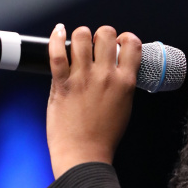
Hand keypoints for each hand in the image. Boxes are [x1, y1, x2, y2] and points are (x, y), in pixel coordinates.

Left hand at [47, 23, 142, 177]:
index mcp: (125, 82)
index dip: (125, 38)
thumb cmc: (103, 137)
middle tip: (95, 45)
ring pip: (81, 37)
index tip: (119, 43)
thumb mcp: (124, 107)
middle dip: (101, 35)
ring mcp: (83, 79)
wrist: (84, 155)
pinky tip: (58, 31)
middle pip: (106, 34)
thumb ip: (121, 85)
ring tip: (77, 42)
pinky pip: (56, 53)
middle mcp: (105, 76)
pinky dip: (55, 37)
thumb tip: (116, 69)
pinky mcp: (62, 84)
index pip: (132, 44)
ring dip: (80, 35)